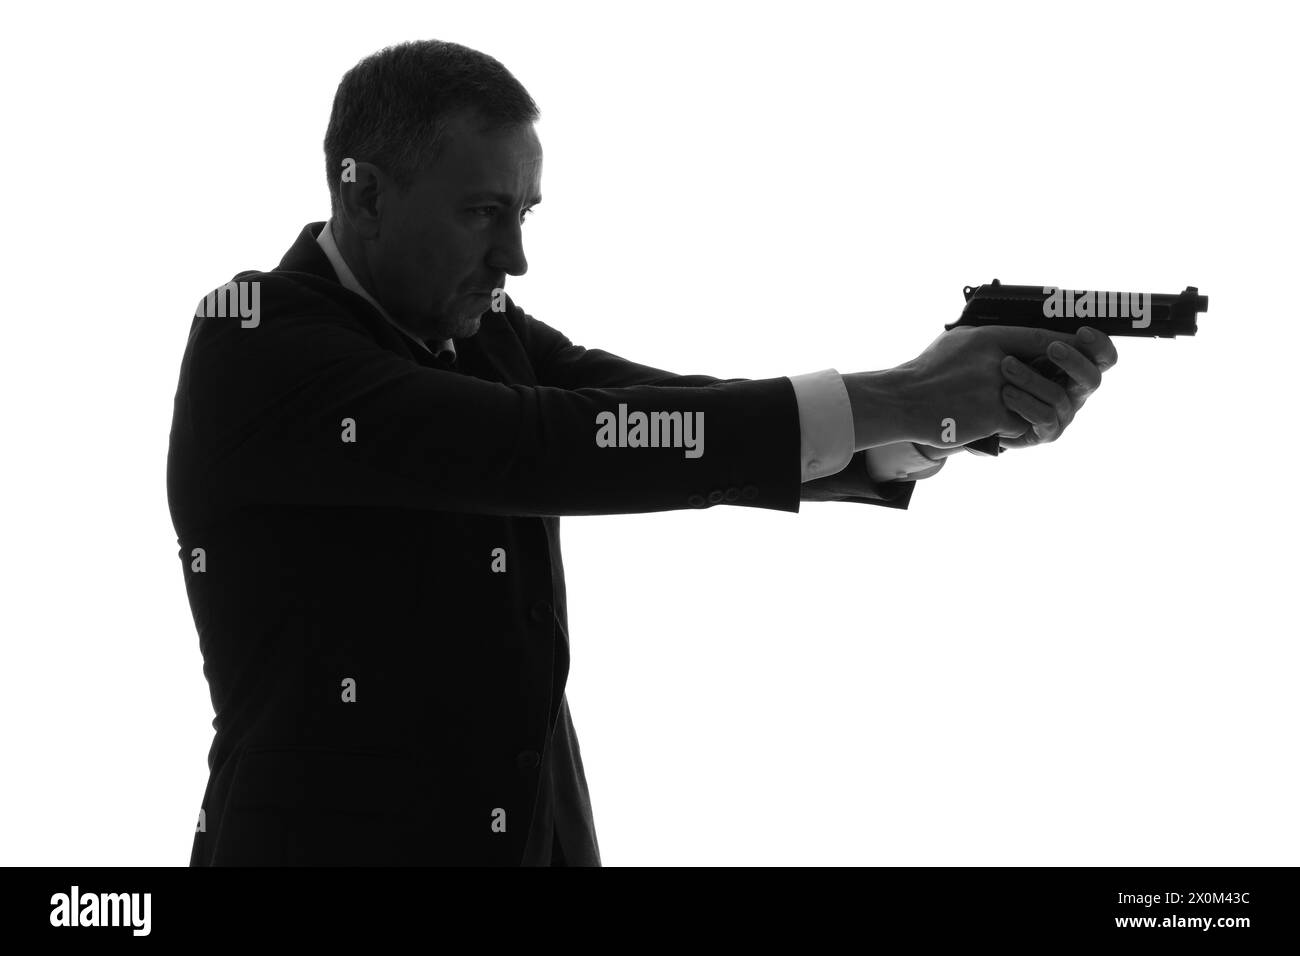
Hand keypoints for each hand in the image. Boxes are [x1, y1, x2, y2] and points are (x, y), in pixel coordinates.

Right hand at [896, 325, 1084, 446]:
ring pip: (1030, 400)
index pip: (1040, 338)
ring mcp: (996, 390)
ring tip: (997, 407)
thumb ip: (987, 338)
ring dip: (1020, 407)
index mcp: (988, 338)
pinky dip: (1005, 426)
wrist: (902, 402)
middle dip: (1041, 383)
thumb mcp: (956, 341)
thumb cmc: (928, 371)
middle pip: (1040, 373)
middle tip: (1046, 386)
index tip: (1082, 348)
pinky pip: (1017, 423)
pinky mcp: (992, 416)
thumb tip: (1014, 337)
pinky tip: (983, 422)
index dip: (1064, 344)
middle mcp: (996, 361)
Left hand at [998, 325, 1117, 449]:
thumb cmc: (1003, 371)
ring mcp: (1064, 414)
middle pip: (1092, 378)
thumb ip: (1038, 337)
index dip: (1100, 345)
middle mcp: (1076, 391)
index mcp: (1076, 366)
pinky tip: (1006, 392)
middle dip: (1074, 361)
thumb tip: (1057, 314)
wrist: (979, 407)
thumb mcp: (1019, 348)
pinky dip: (1024, 402)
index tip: (1083, 331)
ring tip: (1006, 365)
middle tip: (1052, 348)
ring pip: (1059, 396)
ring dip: (1031, 378)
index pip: (1103, 356)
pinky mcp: (1048, 432)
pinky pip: (1044, 416)